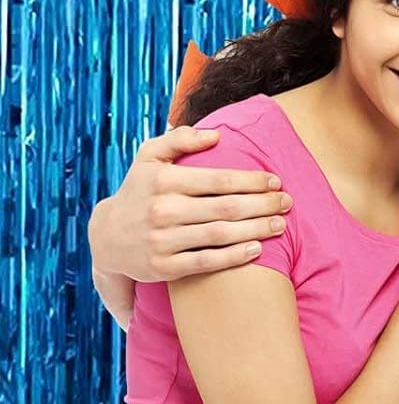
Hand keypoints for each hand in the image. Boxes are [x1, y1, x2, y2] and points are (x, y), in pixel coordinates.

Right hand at [89, 127, 292, 282]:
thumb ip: (180, 139)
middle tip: (287, 202)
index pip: (220, 179)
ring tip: (280, 225)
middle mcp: (163, 211)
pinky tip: (256, 249)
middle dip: (263, 204)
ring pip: (220, 234)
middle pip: (227, 207)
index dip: (253, 181)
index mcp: (165, 181)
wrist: (105, 238)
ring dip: (256, 229)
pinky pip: (205, 262)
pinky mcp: (163, 268)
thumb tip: (215, 135)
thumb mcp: (149, 157)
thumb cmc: (139, 190)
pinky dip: (233, 257)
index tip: (276, 181)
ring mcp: (162, 241)